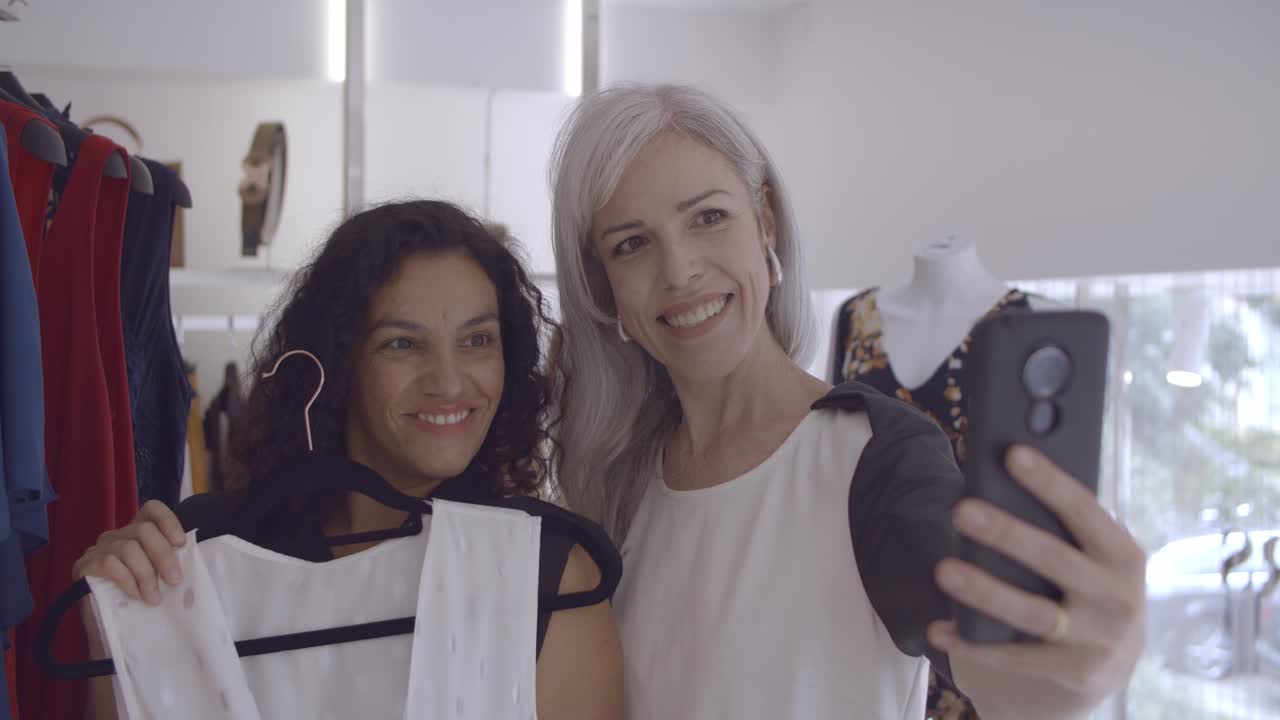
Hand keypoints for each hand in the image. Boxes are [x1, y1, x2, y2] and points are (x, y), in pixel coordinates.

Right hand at [72, 500, 187, 606]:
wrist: (105, 628)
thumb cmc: (136, 600)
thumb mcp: (156, 577)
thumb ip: (167, 563)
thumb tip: (191, 558)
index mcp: (136, 533)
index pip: (151, 509)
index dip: (168, 521)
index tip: (181, 543)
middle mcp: (116, 536)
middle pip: (144, 530)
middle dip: (163, 555)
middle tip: (174, 581)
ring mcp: (98, 549)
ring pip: (128, 548)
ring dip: (146, 575)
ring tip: (155, 598)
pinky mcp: (85, 566)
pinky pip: (110, 564)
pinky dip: (127, 581)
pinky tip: (135, 596)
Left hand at [927, 446, 1145, 719]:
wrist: (1116, 660)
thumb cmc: (1090, 585)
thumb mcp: (1094, 556)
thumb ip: (1065, 526)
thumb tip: (1004, 473)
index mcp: (1123, 554)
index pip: (1084, 510)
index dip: (1049, 482)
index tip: (1012, 454)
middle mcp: (1117, 596)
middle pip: (1054, 559)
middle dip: (1007, 534)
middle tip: (962, 511)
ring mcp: (1099, 638)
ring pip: (1032, 612)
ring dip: (985, 591)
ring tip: (943, 570)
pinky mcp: (1075, 672)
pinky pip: (1016, 657)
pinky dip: (975, 644)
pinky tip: (940, 630)